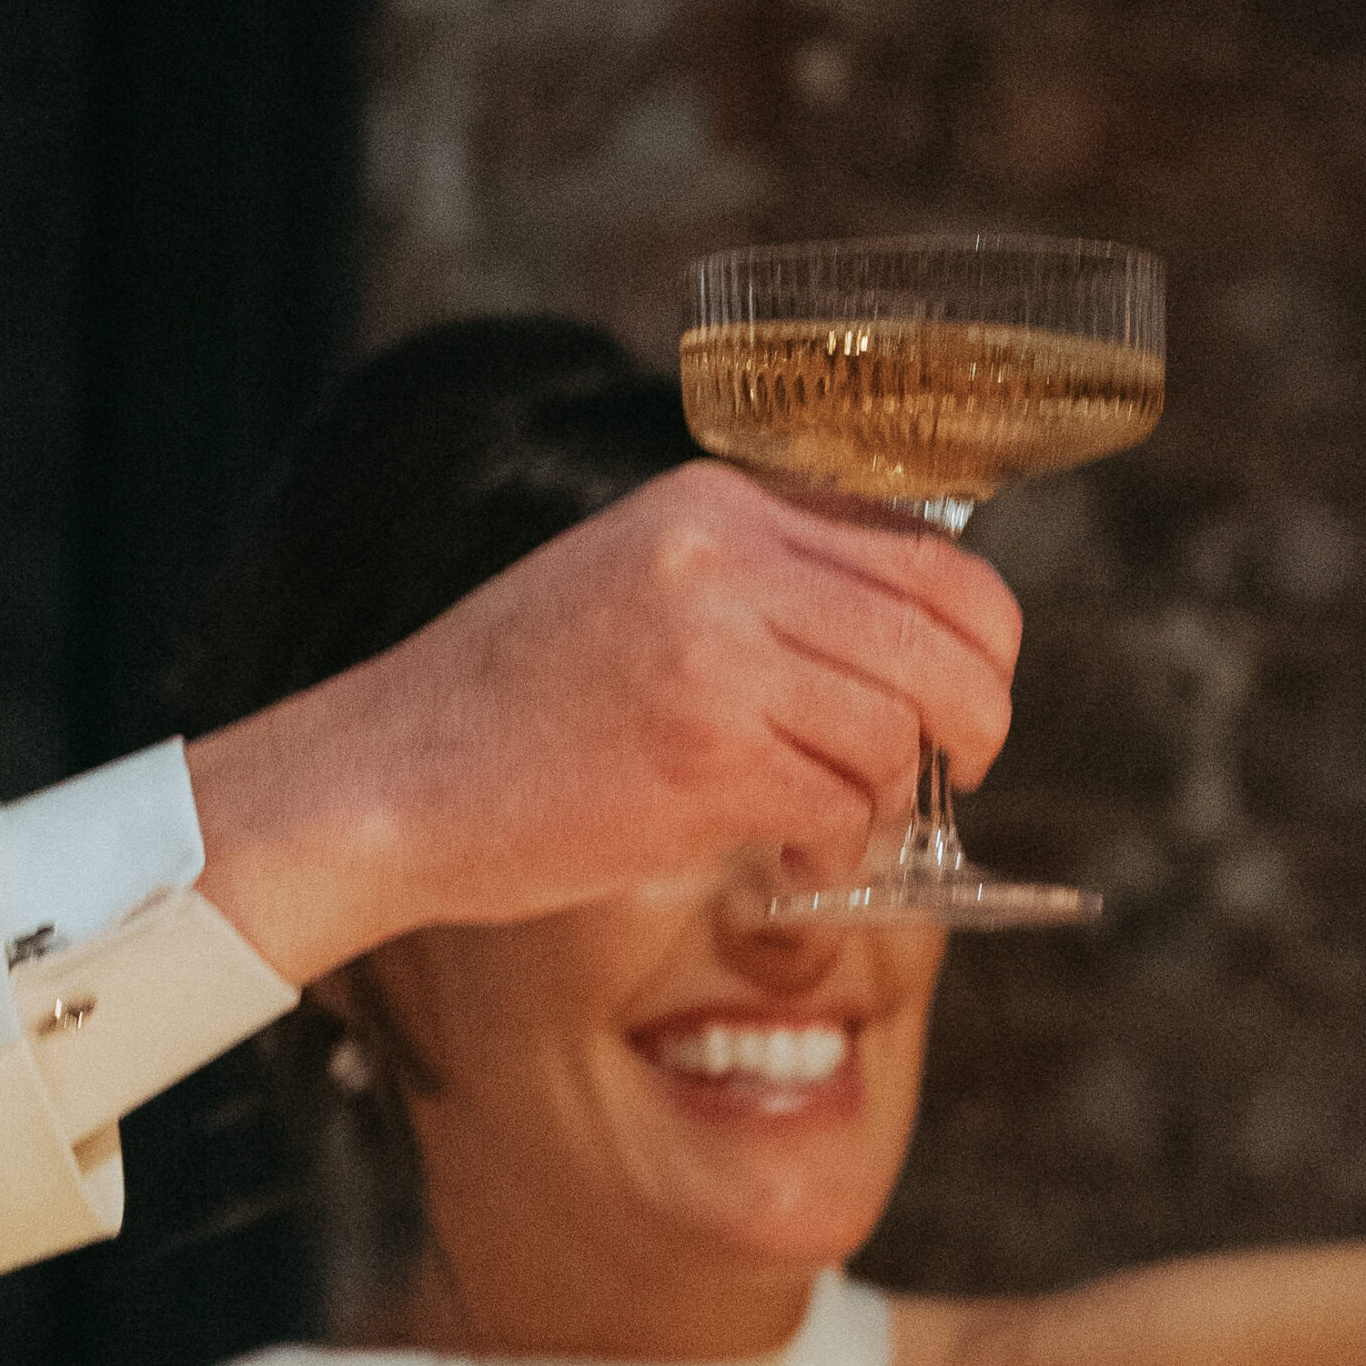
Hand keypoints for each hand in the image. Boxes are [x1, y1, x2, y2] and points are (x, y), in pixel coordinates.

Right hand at [187, 460, 1020, 981]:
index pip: (926, 550)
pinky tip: (791, 862)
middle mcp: (727, 558)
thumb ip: (761, 589)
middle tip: (958, 769)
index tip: (968, 690)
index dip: (980, 634)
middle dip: (976, 717)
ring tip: (828, 831)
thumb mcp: (638, 587)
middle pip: (945, 633)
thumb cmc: (507, 707)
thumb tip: (902, 647)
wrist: (385, 777)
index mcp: (717, 503)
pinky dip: (838, 849)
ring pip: (900, 727)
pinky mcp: (707, 753)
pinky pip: (842, 802)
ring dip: (885, 799)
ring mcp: (718, 652)